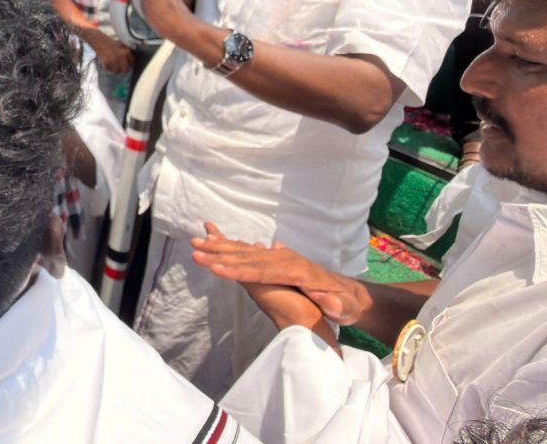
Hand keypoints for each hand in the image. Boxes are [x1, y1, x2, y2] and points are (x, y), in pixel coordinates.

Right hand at [84, 29, 134, 73]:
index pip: (132, 62)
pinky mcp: (107, 62)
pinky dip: (109, 68)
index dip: (129, 63)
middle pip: (126, 69)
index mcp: (126, 51)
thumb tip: (129, 60)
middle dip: (123, 69)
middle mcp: (121, 56)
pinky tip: (108, 64)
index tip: (126, 63)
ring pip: (117, 71)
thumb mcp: (121, 45)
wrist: (98, 40)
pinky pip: (110, 70)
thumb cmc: (110, 42)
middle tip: (120, 67)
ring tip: (113, 66)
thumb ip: (125, 52)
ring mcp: (114, 60)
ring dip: (115, 69)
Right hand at [190, 223, 369, 325]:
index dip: (239, 270)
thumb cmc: (346, 304)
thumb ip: (338, 306)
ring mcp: (282, 257)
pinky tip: (216, 239)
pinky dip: (232, 245)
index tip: (216, 268)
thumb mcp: (346, 308)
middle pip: (248, 257)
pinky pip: (250, 251)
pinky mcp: (279, 259)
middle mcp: (287, 259)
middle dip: (220, 254)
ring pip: (246, 251)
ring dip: (221, 246)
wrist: (351, 294)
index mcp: (298, 271)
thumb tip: (330, 304)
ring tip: (197, 241)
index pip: (262, 270)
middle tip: (195, 251)